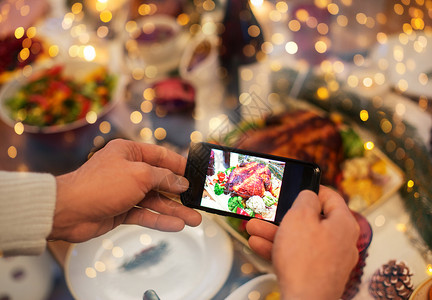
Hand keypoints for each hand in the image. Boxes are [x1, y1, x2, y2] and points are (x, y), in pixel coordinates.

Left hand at [48, 139, 201, 242]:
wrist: (69, 211)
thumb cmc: (100, 185)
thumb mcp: (139, 175)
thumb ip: (164, 178)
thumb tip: (181, 183)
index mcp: (130, 152)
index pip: (161, 156)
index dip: (180, 165)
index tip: (196, 174)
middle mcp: (129, 170)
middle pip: (161, 181)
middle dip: (181, 193)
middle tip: (198, 201)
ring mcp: (125, 191)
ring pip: (155, 200)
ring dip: (174, 210)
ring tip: (194, 219)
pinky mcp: (121, 210)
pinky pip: (145, 214)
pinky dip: (160, 219)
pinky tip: (176, 225)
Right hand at [246, 186, 358, 299]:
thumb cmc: (305, 259)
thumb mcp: (300, 217)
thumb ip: (305, 199)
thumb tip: (309, 195)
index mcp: (344, 224)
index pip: (330, 197)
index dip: (312, 189)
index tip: (297, 186)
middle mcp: (341, 241)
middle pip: (310, 220)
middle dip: (283, 216)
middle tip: (268, 212)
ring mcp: (330, 260)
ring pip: (300, 239)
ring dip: (275, 232)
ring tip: (253, 228)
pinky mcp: (317, 274)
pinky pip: (298, 255)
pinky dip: (280, 249)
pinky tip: (259, 244)